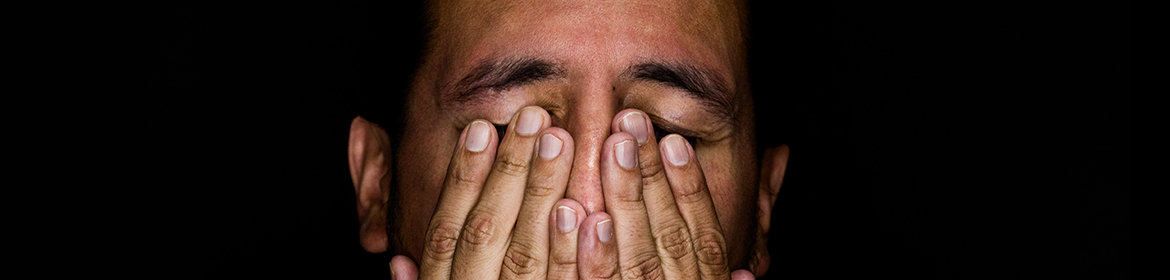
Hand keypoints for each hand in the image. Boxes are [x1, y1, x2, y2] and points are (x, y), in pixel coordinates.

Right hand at [391, 106, 578, 279]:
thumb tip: (397, 263)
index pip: (445, 229)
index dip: (461, 178)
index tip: (479, 129)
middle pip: (487, 230)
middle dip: (508, 171)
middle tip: (531, 117)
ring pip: (528, 254)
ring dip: (543, 192)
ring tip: (559, 140)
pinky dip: (579, 250)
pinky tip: (592, 212)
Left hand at [573, 109, 754, 279]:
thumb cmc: (676, 278)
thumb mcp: (719, 268)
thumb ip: (753, 215)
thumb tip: (781, 152)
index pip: (706, 230)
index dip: (692, 183)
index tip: (676, 140)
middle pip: (668, 234)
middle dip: (650, 175)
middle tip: (630, 123)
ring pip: (634, 255)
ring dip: (622, 197)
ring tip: (609, 148)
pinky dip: (589, 251)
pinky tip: (571, 212)